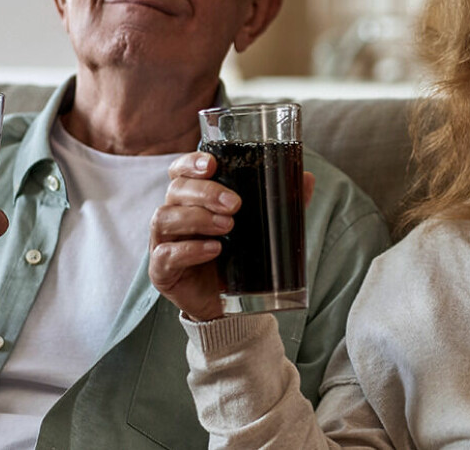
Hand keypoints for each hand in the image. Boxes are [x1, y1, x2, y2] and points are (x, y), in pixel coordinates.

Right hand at [149, 151, 314, 321]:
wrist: (229, 306)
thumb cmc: (239, 258)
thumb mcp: (261, 228)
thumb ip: (282, 204)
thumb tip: (308, 178)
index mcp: (191, 199)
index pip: (181, 171)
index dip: (192, 164)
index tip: (213, 165)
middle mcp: (173, 215)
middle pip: (176, 190)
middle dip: (205, 193)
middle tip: (235, 204)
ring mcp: (163, 242)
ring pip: (164, 217)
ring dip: (197, 218)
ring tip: (228, 226)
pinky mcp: (161, 270)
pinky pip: (165, 254)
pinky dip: (189, 250)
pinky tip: (213, 250)